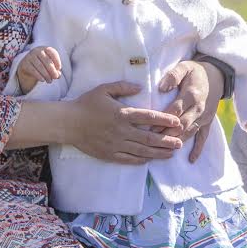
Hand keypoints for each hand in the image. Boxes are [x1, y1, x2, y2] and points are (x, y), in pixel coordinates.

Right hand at [17, 46, 60, 92]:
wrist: (28, 67)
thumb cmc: (43, 65)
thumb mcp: (50, 65)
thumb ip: (56, 69)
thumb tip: (58, 75)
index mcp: (45, 49)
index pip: (52, 53)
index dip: (57, 60)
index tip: (59, 68)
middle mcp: (37, 51)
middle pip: (46, 60)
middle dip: (52, 70)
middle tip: (55, 77)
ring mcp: (30, 56)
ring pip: (40, 66)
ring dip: (46, 75)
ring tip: (50, 81)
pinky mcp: (25, 63)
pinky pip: (33, 70)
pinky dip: (39, 76)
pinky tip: (43, 80)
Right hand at [67, 81, 183, 164]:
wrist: (67, 123)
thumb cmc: (86, 104)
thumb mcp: (104, 89)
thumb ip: (123, 87)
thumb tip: (140, 87)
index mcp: (122, 114)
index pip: (149, 117)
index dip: (165, 120)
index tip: (177, 122)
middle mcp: (121, 130)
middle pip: (149, 138)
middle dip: (167, 141)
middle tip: (180, 143)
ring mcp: (115, 144)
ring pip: (142, 151)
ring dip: (158, 153)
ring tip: (171, 154)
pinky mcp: (109, 154)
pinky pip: (128, 159)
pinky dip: (141, 160)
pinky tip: (150, 160)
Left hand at [158, 60, 223, 162]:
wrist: (217, 76)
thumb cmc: (196, 72)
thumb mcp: (184, 67)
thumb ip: (173, 75)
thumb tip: (161, 88)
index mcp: (191, 95)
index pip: (175, 111)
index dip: (163, 121)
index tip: (149, 128)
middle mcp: (198, 109)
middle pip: (181, 125)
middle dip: (166, 134)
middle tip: (152, 141)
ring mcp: (204, 117)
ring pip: (189, 133)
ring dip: (177, 142)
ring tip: (164, 150)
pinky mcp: (208, 122)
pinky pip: (203, 137)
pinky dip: (198, 149)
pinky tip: (191, 160)